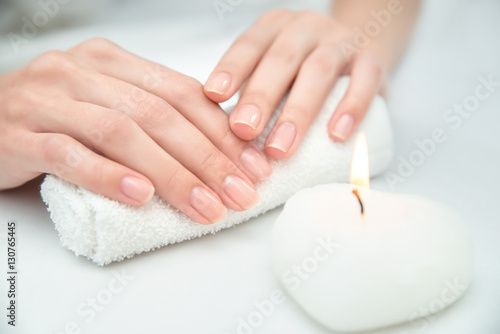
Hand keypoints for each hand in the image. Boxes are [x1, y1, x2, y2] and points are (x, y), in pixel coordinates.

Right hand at [0, 38, 272, 223]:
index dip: (222, 131)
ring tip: (205, 206)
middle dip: (207, 157)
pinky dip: (109, 176)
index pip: (181, 93)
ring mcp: (48, 100)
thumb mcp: (107, 103)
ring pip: (121, 133)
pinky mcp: (18, 134)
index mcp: (112, 61)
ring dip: (170, 174)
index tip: (252, 165)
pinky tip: (141, 197)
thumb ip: (153, 114)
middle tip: (239, 193)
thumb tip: (216, 142)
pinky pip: (69, 154)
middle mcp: (81, 71)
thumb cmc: (53, 117)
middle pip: (159, 114)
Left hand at [204, 10, 384, 158]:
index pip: (249, 45)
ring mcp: (341, 41)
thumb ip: (254, 89)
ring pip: (319, 71)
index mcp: (274, 28)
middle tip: (244, 131)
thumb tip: (224, 136)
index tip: (213, 97)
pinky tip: (337, 135)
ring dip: (298, 112)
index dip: (231, 69)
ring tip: (281, 148)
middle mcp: (305, 28)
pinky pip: (365, 80)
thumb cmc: (304, 66)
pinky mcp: (373, 58)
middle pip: (281, 60)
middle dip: (261, 97)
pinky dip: (351, 107)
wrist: (361, 39)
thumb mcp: (275, 66)